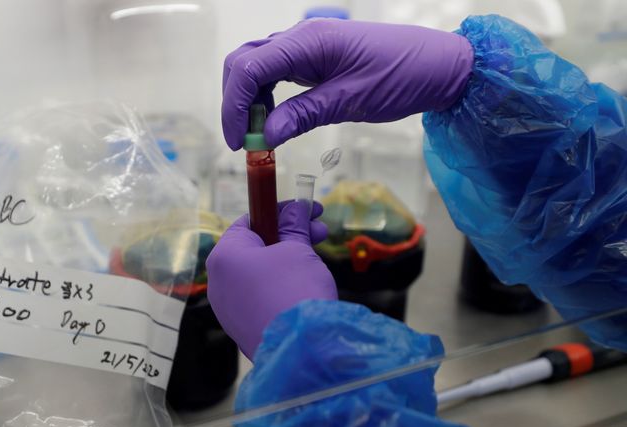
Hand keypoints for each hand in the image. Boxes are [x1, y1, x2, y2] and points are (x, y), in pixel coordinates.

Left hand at [207, 201, 336, 358]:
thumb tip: (295, 210)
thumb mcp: (298, 249)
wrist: (301, 351)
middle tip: (320, 231)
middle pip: (255, 247)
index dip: (279, 211)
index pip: (249, 220)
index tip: (306, 209)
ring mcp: (228, 308)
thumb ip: (294, 226)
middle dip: (289, 236)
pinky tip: (305, 285)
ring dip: (287, 260)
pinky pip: (260, 296)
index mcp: (224, 256)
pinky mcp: (241, 327)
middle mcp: (219, 281)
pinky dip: (280, 286)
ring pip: (259, 273)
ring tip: (318, 259)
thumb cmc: (295, 291)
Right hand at [221, 18, 473, 149]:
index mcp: (308, 41)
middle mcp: (301, 37)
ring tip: (258, 136)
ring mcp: (306, 45)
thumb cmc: (402, 77)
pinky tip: (274, 121)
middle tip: (243, 142)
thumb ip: (303, 115)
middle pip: (244, 62)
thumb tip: (264, 137)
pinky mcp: (313, 57)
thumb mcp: (351, 101)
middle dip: (235, 103)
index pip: (250, 68)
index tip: (239, 143)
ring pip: (256, 67)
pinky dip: (266, 98)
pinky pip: (276, 73)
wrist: (438, 65)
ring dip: (248, 101)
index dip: (235, 107)